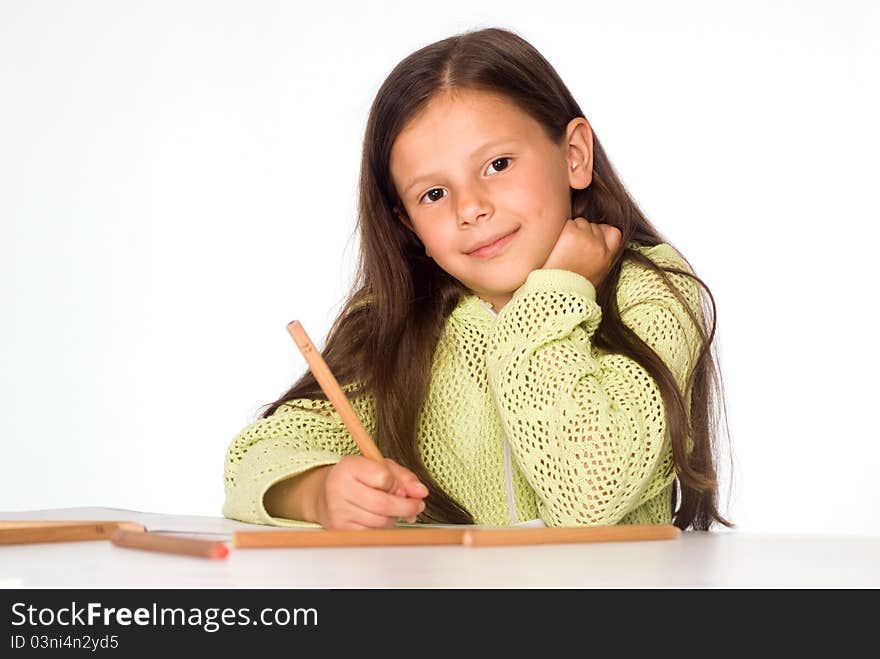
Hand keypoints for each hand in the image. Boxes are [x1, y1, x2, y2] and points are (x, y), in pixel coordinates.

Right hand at [314, 455, 428, 529]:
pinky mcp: (340, 529)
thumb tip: (421, 492)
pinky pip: (372, 533)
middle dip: (407, 507)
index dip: (397, 484)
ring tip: (393, 510)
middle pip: (383, 503)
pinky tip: (380, 519)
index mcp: (349, 466)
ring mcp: (338, 510)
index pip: (383, 477)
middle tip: (416, 506)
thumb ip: (403, 477)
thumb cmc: (358, 478)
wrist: (326, 494)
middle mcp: (339, 487)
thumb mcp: (380, 467)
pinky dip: (382, 528)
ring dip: (394, 518)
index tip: (400, 486)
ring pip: (380, 521)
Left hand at [541, 217, 622, 288]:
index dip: (603, 231)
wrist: (555, 291)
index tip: (592, 236)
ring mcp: (586, 239)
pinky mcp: (571, 233)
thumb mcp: (595, 275)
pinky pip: (567, 222)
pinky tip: (557, 245)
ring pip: (580, 222)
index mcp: (607, 258)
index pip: (614, 233)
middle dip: (584, 232)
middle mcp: (599, 247)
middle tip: (571, 249)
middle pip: (594, 226)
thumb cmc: (570, 284)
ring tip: (563, 248)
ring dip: (572, 229)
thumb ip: (600, 257)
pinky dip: (561, 230)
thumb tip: (596, 241)